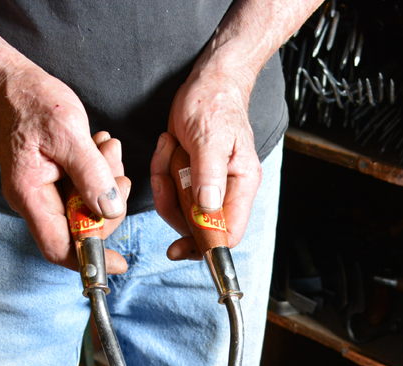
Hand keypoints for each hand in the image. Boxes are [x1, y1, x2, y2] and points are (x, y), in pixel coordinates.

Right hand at [0, 65, 129, 272]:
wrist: (8, 81)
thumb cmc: (33, 102)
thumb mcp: (68, 133)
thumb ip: (92, 174)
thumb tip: (112, 210)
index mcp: (30, 196)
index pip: (59, 248)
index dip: (90, 260)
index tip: (120, 263)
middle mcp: (34, 201)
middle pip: (79, 229)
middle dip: (107, 206)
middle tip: (118, 171)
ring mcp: (42, 192)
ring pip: (85, 207)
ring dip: (106, 183)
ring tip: (108, 149)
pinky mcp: (52, 180)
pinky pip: (82, 190)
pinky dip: (98, 174)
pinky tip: (100, 149)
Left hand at [151, 58, 260, 260]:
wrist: (208, 80)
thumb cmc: (215, 102)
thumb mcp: (209, 137)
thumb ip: (208, 175)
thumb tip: (208, 209)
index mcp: (241, 185)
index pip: (229, 233)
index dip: (205, 245)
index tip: (178, 248)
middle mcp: (226, 190)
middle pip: (197, 225)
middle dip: (173, 204)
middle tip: (166, 175)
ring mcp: (207, 185)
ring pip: (179, 208)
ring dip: (165, 182)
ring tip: (168, 149)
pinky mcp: (189, 176)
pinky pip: (170, 189)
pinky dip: (161, 170)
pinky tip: (167, 146)